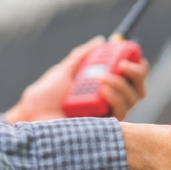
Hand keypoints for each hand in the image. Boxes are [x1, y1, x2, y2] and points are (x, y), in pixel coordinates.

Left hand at [4, 37, 148, 122]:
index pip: (131, 78)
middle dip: (137, 74)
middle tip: (124, 64)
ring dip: (121, 84)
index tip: (132, 54)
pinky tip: (103, 91)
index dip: (137, 66)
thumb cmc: (44, 96)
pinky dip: (115, 98)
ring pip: (131, 100)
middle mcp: (109, 102)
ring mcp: (106, 115)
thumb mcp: (64, 70)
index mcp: (102, 87)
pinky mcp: (103, 128)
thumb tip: (100, 41)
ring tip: (101, 78)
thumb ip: (81, 57)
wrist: (32, 114)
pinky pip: (120, 113)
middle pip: (139, 90)